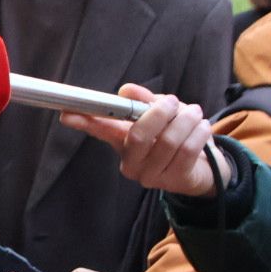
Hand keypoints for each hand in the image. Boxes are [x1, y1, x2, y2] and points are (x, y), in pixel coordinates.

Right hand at [57, 83, 230, 198]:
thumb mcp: (160, 114)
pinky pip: (187, 151)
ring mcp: (151, 175)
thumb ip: (144, 102)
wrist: (203, 167)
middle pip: (138, 135)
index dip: (84, 121)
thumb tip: (126, 91)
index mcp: (122, 142)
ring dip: (186, 120)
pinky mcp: (175, 180)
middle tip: (173, 102)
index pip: (100, 130)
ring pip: (167, 140)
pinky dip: (198, 133)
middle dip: (159, 112)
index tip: (67, 113)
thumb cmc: (175, 135)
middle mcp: (131, 163)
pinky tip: (202, 127)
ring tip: (194, 113)